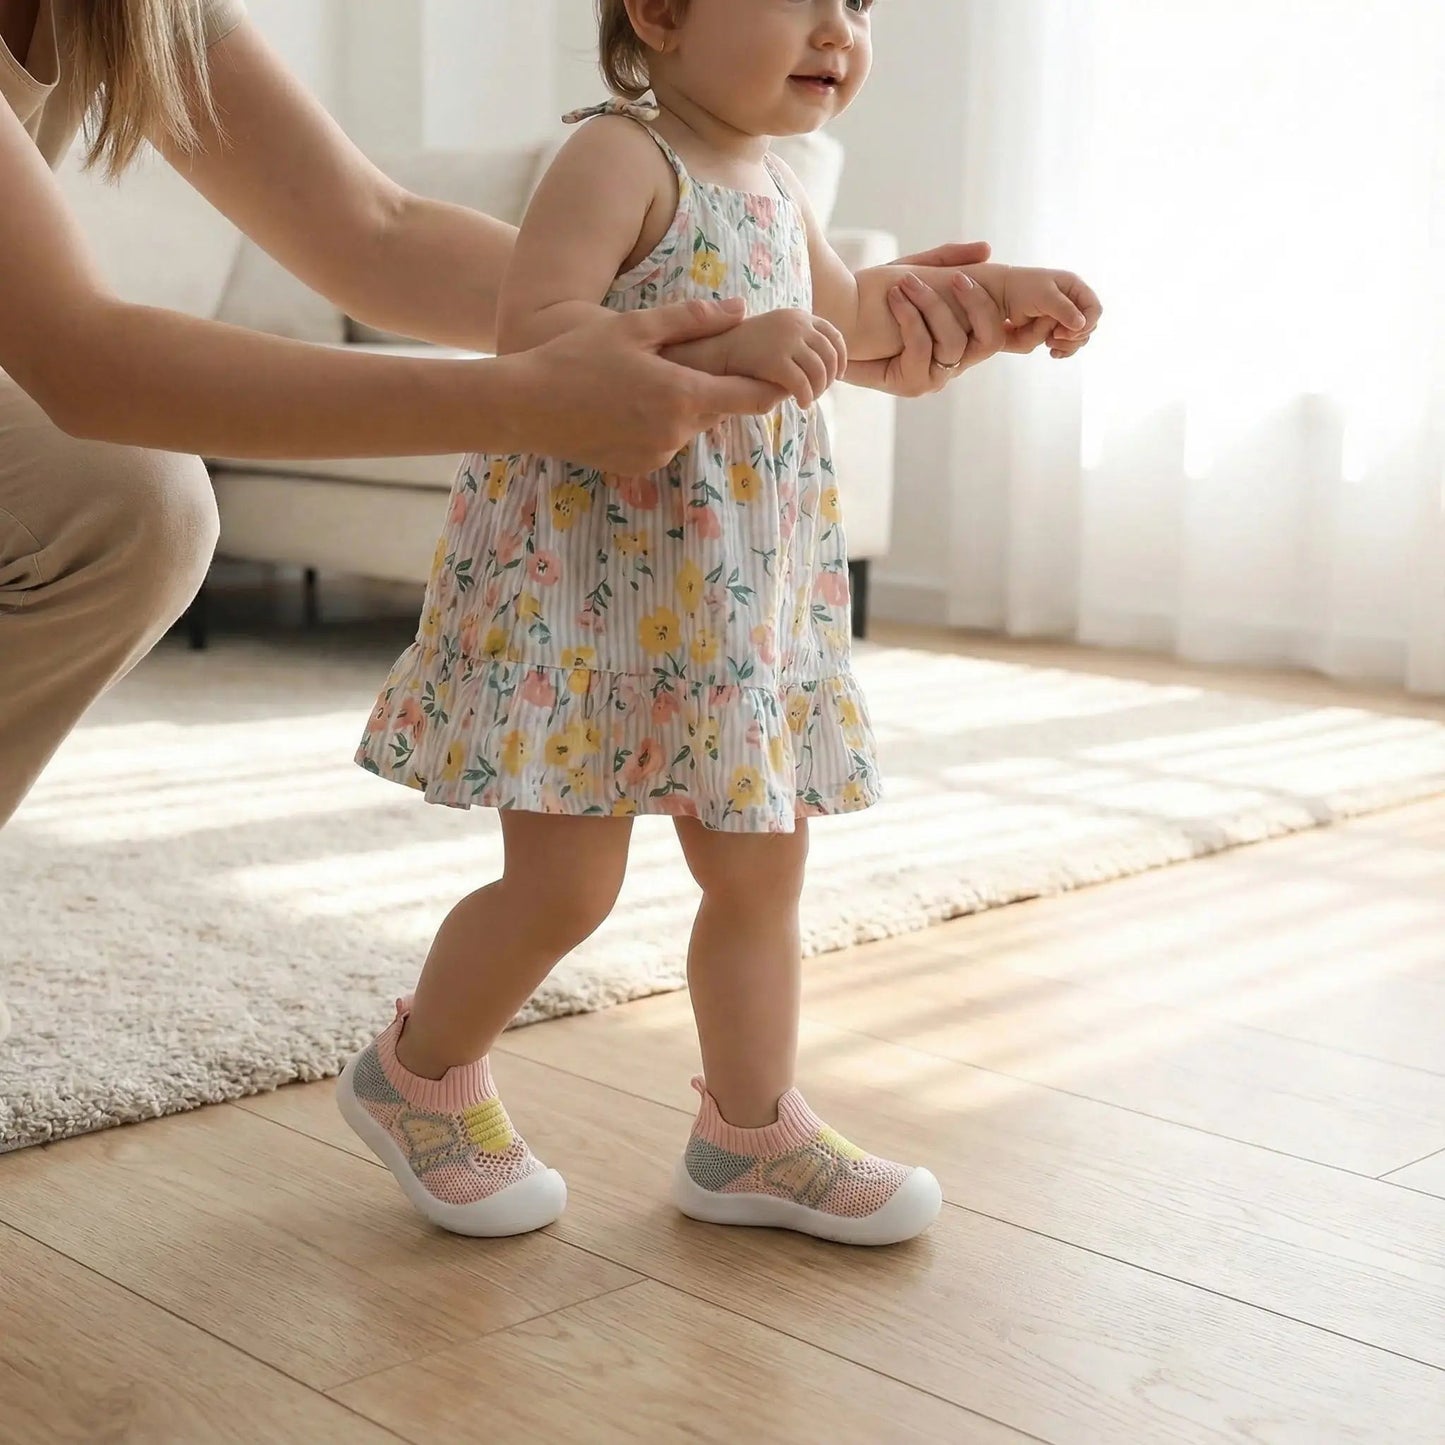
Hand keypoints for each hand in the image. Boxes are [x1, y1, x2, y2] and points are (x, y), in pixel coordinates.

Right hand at [509, 299, 783, 472]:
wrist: (526, 406)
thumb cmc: (577, 358)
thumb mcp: (635, 327)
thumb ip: (692, 318)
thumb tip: (739, 308)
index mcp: (683, 396)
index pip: (751, 398)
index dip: (772, 386)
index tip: (780, 373)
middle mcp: (677, 433)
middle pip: (718, 410)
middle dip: (716, 388)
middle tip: (694, 361)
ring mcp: (658, 455)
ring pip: (689, 426)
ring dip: (683, 406)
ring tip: (647, 380)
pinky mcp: (638, 468)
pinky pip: (664, 442)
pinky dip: (659, 424)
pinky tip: (627, 405)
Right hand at [716, 308, 847, 407]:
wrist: (718, 349)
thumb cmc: (747, 347)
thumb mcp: (778, 334)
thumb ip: (800, 342)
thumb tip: (825, 365)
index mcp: (800, 316)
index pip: (834, 336)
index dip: (841, 358)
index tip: (839, 375)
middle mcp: (797, 325)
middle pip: (830, 355)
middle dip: (830, 378)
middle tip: (821, 392)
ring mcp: (788, 341)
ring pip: (820, 372)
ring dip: (819, 390)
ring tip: (808, 399)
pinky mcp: (777, 361)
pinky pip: (803, 384)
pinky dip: (807, 397)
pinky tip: (801, 404)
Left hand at [845, 241, 1007, 395]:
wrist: (835, 314)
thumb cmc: (872, 293)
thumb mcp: (914, 269)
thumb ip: (946, 259)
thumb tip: (987, 249)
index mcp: (959, 337)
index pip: (997, 333)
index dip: (998, 312)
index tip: (969, 277)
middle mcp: (951, 363)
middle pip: (990, 339)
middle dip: (974, 303)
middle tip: (953, 276)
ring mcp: (933, 376)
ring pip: (955, 344)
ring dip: (932, 307)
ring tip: (907, 283)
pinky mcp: (910, 385)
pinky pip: (923, 349)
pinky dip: (910, 320)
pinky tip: (894, 298)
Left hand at [997, 268, 1101, 358]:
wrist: (1001, 296)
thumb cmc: (1022, 289)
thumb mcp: (1044, 296)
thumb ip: (1063, 309)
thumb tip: (1081, 325)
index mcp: (1075, 288)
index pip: (1094, 309)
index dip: (1086, 324)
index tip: (1065, 333)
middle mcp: (1073, 302)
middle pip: (1088, 327)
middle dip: (1073, 336)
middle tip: (1053, 336)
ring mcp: (1065, 317)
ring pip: (1078, 339)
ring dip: (1066, 345)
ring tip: (1048, 342)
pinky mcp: (1055, 329)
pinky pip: (1067, 344)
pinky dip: (1062, 350)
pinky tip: (1051, 351)